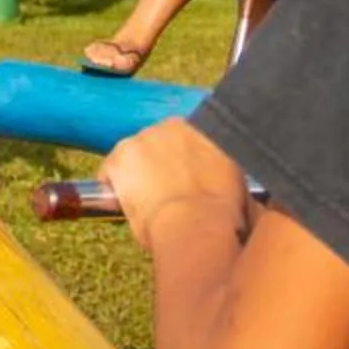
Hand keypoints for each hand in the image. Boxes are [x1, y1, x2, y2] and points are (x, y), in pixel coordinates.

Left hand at [99, 118, 253, 254]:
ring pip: (134, 156)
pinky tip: (123, 206)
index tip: (183, 180)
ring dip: (137, 175)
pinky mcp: (122, 154)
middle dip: (159, 165)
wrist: (196, 223)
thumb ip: (226, 176)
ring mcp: (146, 137)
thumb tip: (238, 194)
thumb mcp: (237, 186)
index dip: (183, 162)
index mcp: (207, 129)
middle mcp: (176, 125)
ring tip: (145, 205)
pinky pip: (110, 171)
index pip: (187, 141)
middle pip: (159, 144)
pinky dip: (113, 187)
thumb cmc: (222, 214)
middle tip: (165, 196)